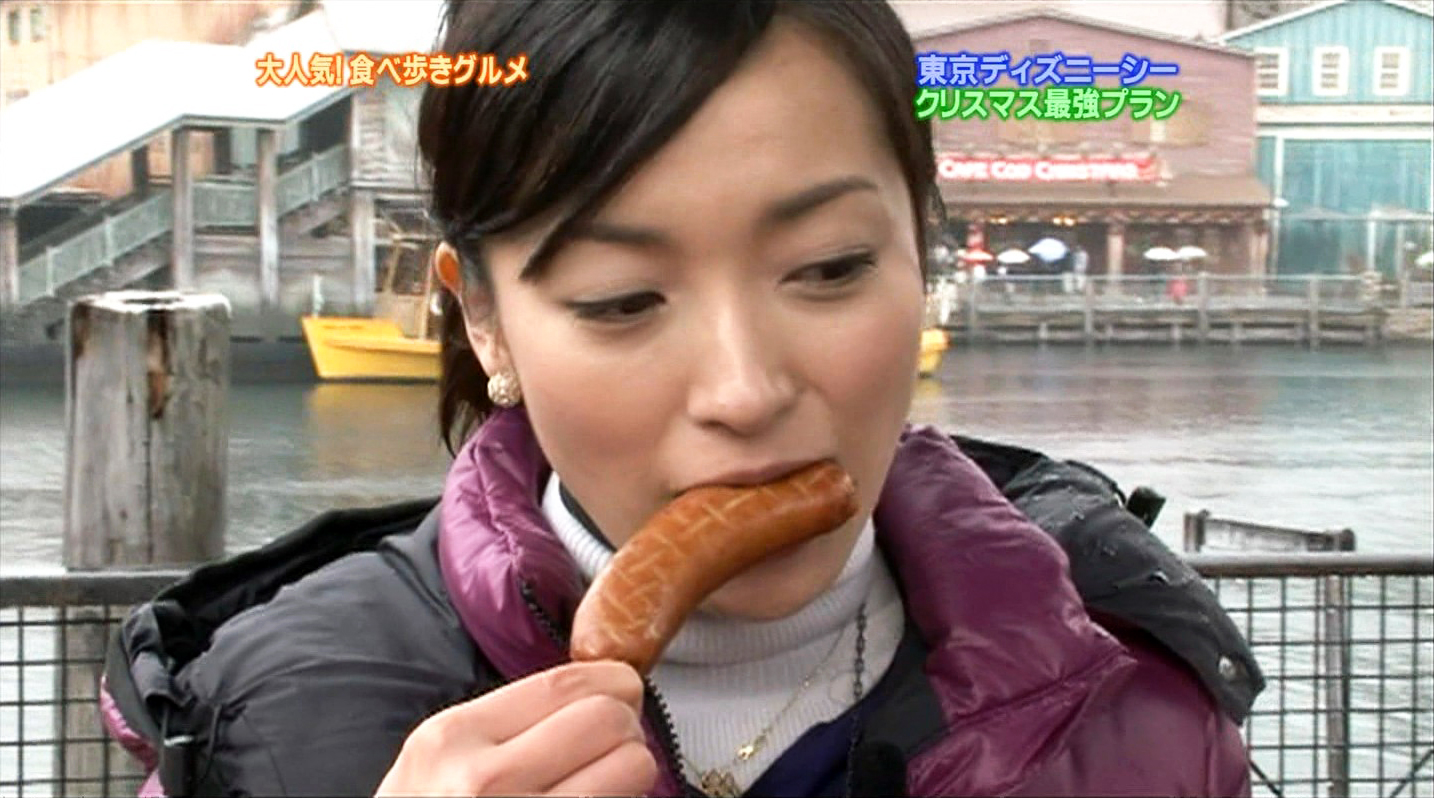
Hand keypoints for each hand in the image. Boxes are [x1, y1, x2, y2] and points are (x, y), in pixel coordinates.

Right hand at [375, 660, 656, 796]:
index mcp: (453, 739)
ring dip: (630, 774)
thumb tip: (597, 692)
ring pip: (634, 765)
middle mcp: (485, 782)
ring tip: (602, 787)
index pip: (565, 683)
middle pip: (608, 718)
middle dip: (624, 730)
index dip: (611, 685)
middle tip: (610, 751)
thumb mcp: (435, 766)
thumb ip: (502, 726)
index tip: (619, 697)